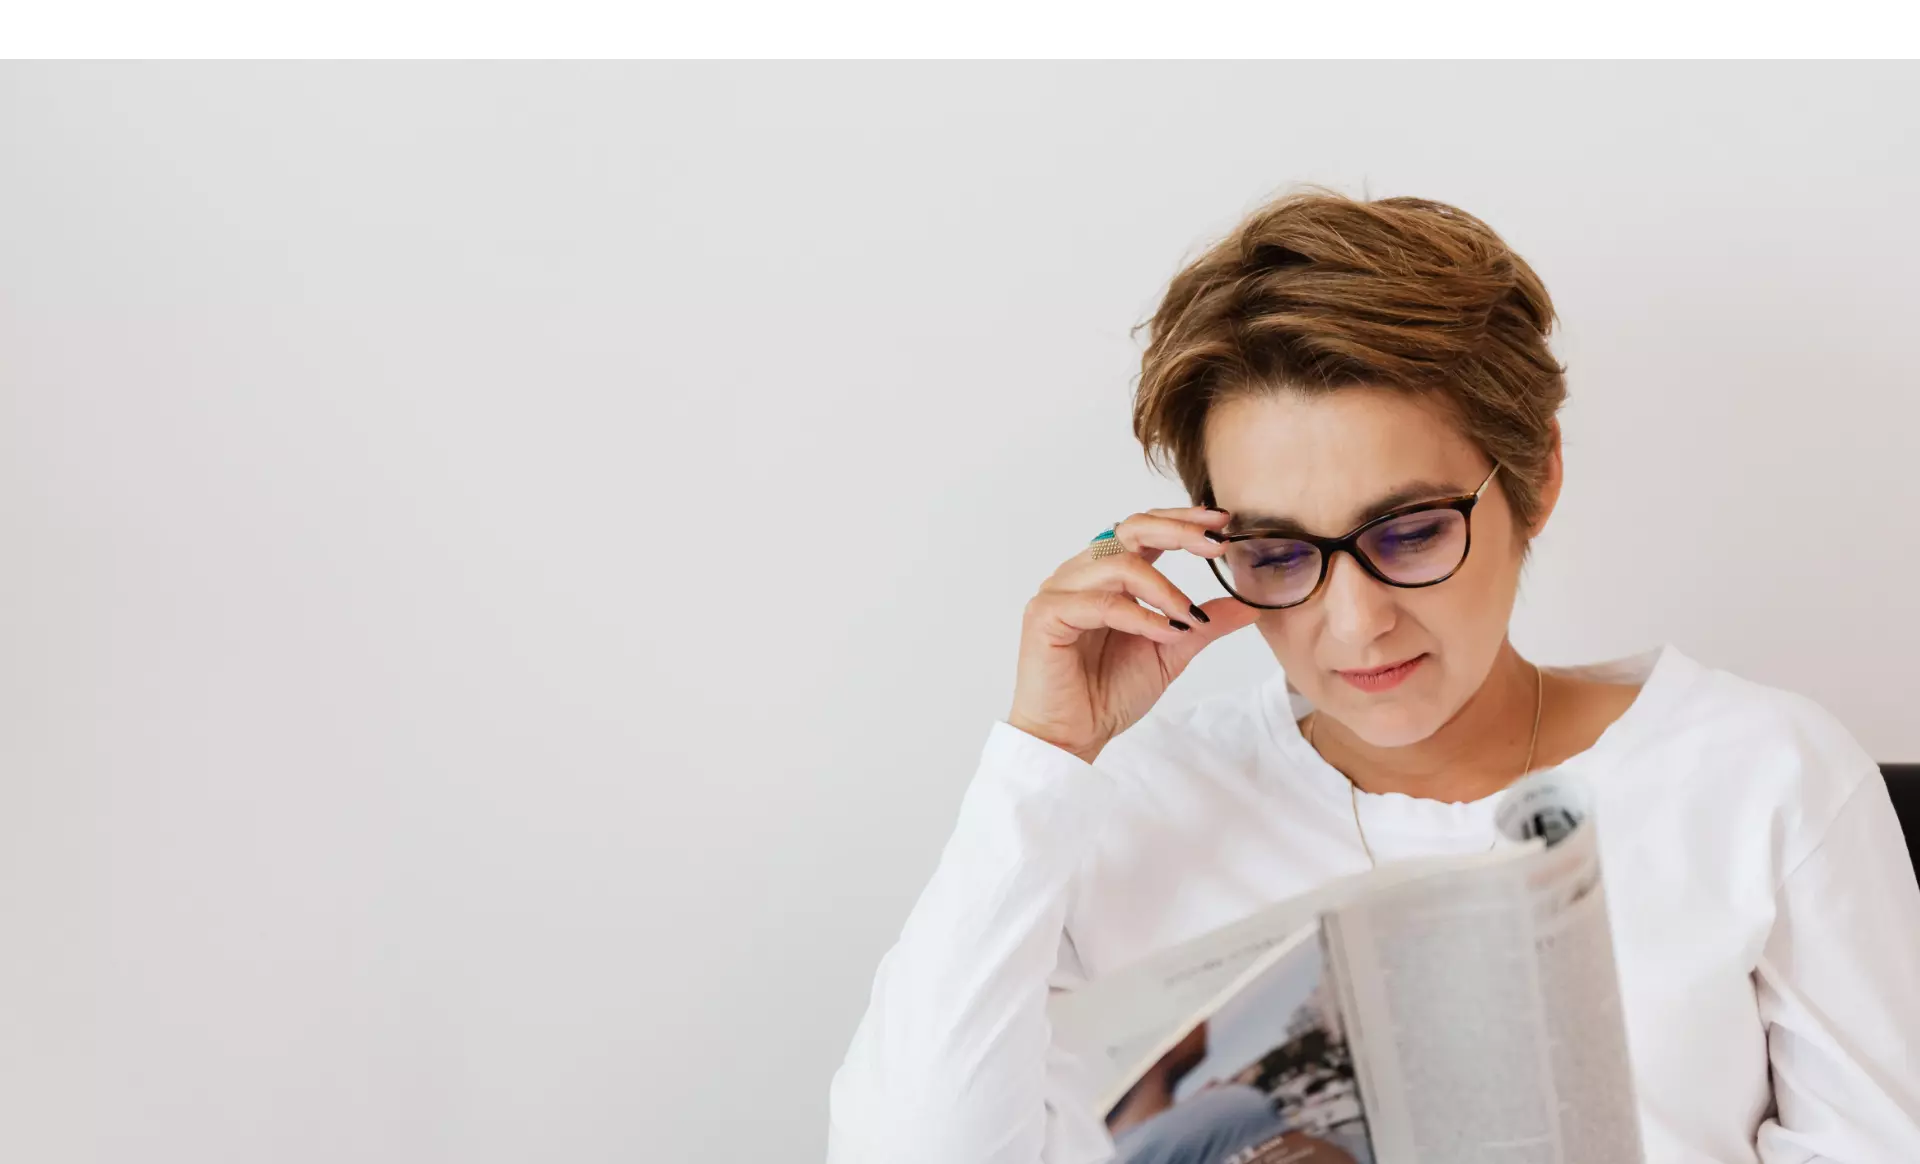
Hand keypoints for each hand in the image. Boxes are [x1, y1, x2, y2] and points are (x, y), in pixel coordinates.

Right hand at [1007, 506, 1261, 763]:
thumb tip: (1250, 605)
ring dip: (1163, 588)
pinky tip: (1163, 632)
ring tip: (1189, 617)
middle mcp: (1081, 574)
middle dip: (1178, 532)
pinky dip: (1139, 615)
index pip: (1145, 530)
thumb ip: (1204, 624)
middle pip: (1130, 529)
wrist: (1073, 735)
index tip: (1222, 524)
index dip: (1182, 520)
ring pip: (1117, 563)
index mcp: (1107, 575)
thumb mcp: (1171, 651)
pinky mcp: (1045, 615)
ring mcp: (1060, 591)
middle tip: (1216, 545)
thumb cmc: (1109, 693)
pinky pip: (1099, 602)